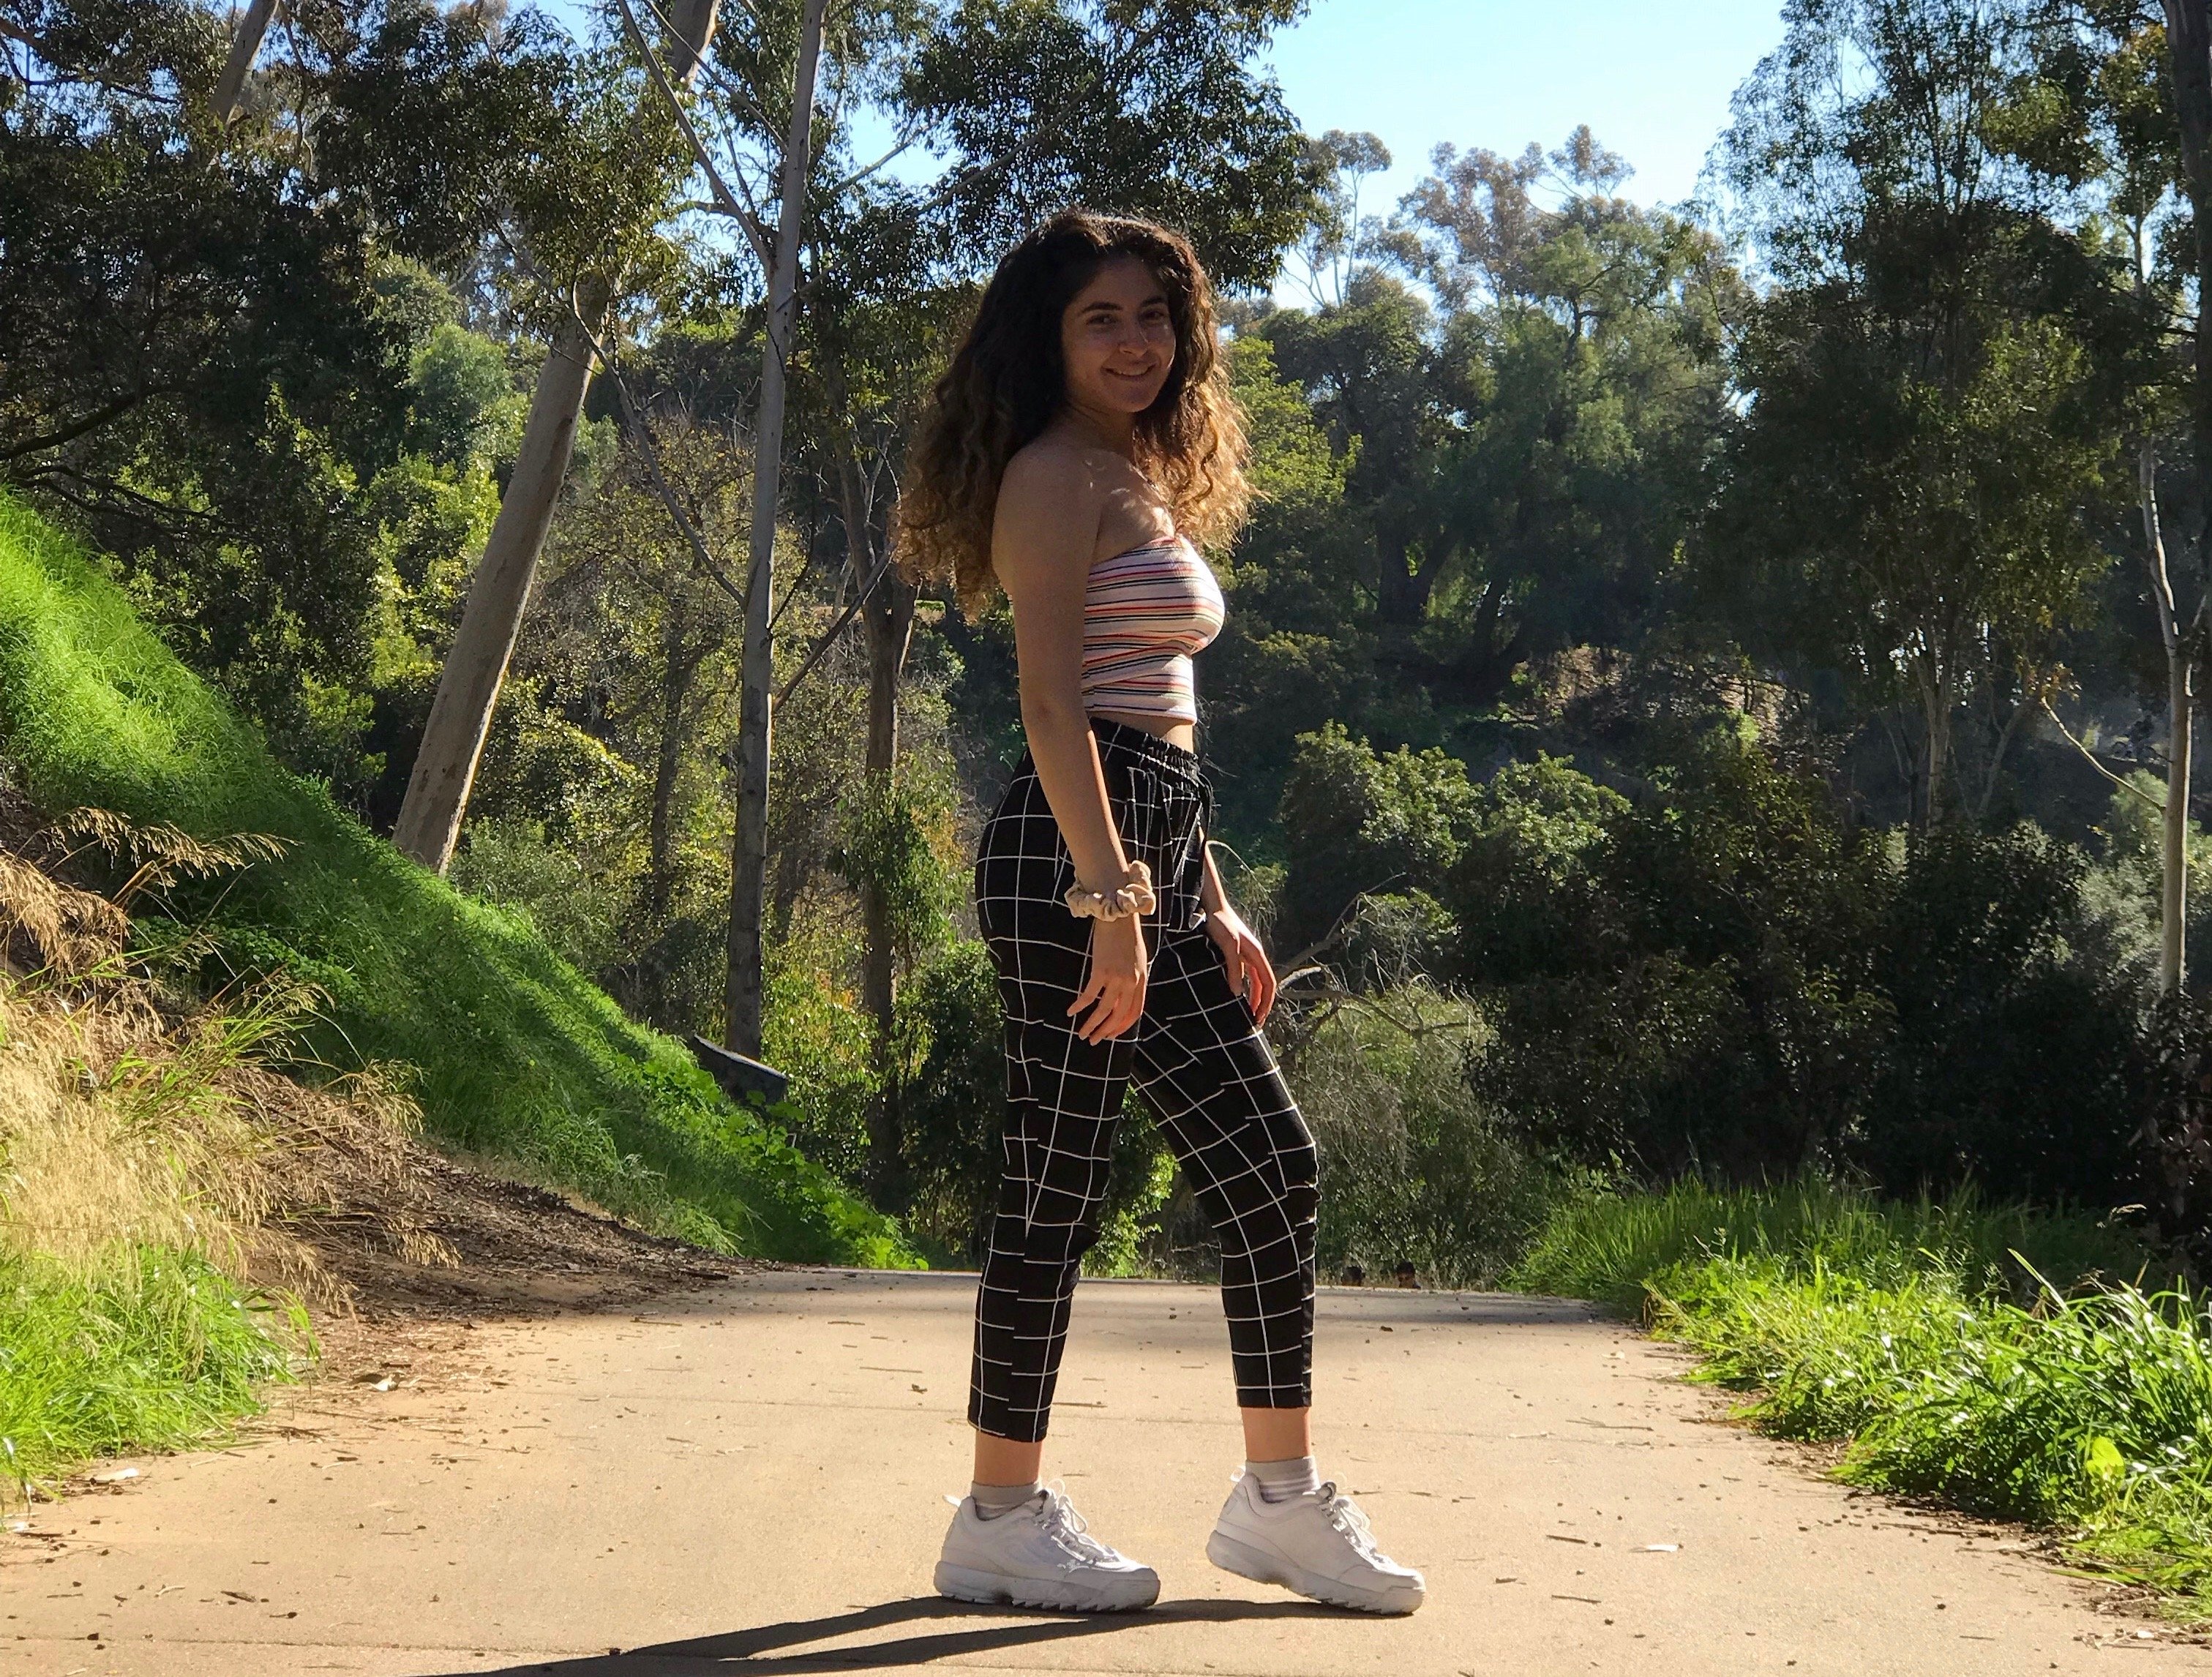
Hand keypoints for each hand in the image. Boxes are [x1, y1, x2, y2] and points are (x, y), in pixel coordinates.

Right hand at [1070, 913, 1147, 1042]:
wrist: (1119, 916)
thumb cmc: (1127, 936)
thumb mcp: (1137, 960)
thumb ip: (1133, 980)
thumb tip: (1121, 998)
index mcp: (1141, 981)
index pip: (1134, 1013)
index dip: (1122, 1027)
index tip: (1110, 1035)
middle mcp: (1131, 983)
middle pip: (1119, 1016)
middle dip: (1106, 1032)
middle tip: (1094, 1041)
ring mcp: (1116, 978)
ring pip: (1104, 1010)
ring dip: (1091, 1025)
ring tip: (1082, 1034)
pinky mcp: (1100, 971)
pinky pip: (1089, 995)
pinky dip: (1079, 1006)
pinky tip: (1071, 1012)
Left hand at [1205, 904, 1277, 1023]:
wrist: (1211, 905)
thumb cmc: (1220, 922)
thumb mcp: (1228, 946)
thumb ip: (1233, 968)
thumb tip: (1238, 994)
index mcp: (1256, 954)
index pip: (1268, 984)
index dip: (1266, 1003)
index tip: (1258, 1019)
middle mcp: (1254, 955)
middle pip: (1264, 985)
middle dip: (1262, 1004)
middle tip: (1253, 1022)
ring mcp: (1245, 954)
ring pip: (1254, 981)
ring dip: (1253, 997)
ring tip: (1245, 1013)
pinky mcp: (1235, 953)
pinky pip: (1244, 974)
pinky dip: (1243, 987)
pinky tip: (1233, 995)